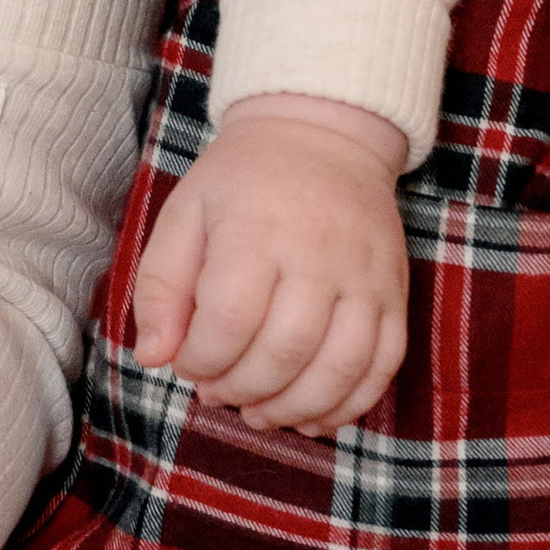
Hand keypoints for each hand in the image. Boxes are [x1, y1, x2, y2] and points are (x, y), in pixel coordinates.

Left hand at [130, 96, 408, 433]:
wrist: (324, 135)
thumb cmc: (243, 180)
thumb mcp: (184, 214)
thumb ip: (160, 287)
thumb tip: (154, 358)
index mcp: (257, 230)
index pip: (229, 321)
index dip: (201, 360)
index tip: (188, 361)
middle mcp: (319, 254)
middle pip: (283, 352)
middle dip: (240, 389)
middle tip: (218, 389)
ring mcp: (366, 277)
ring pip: (338, 369)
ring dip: (292, 408)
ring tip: (258, 412)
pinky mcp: (396, 293)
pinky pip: (382, 366)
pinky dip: (347, 404)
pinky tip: (310, 415)